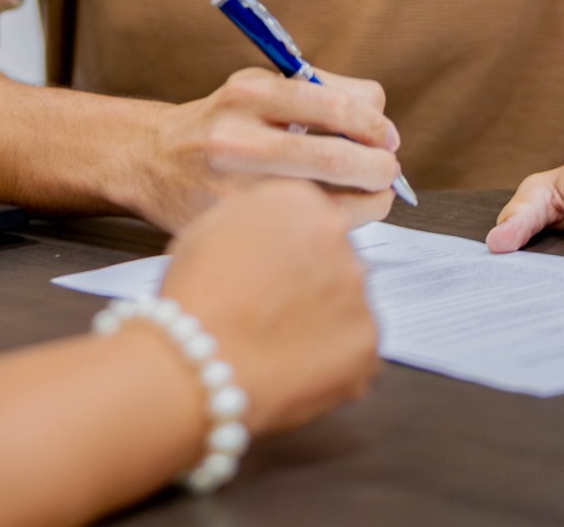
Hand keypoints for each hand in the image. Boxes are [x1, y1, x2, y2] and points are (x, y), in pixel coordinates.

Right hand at [124, 66, 401, 233]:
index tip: (386, 136)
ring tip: (369, 196)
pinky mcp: (234, 230)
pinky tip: (328, 217)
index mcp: (249, 92)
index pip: (337, 104)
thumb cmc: (221, 125)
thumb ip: (319, 94)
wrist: (151, 162)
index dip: (375, 123)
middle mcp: (238, 138)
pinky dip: (332, 226)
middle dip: (379, 168)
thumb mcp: (258, 88)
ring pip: (327, 205)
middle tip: (388, 172)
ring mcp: (234, 191)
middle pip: (337, 157)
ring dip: (365, 202)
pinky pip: (304, 232)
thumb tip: (382, 126)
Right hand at [162, 180, 379, 435]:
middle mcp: (339, 235)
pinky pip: (353, 347)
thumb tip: (275, 234)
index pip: (310, 216)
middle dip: (311, 280)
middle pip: (334, 257)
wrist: (200, 357)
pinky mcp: (368, 340)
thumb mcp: (212, 225)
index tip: (273, 269)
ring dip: (322, 317)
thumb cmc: (195, 294)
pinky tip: (292, 363)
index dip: (289, 248)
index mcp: (299, 199)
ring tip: (277, 340)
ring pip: (346, 302)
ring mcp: (359, 289)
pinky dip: (330, 358)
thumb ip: (258, 218)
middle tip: (273, 308)